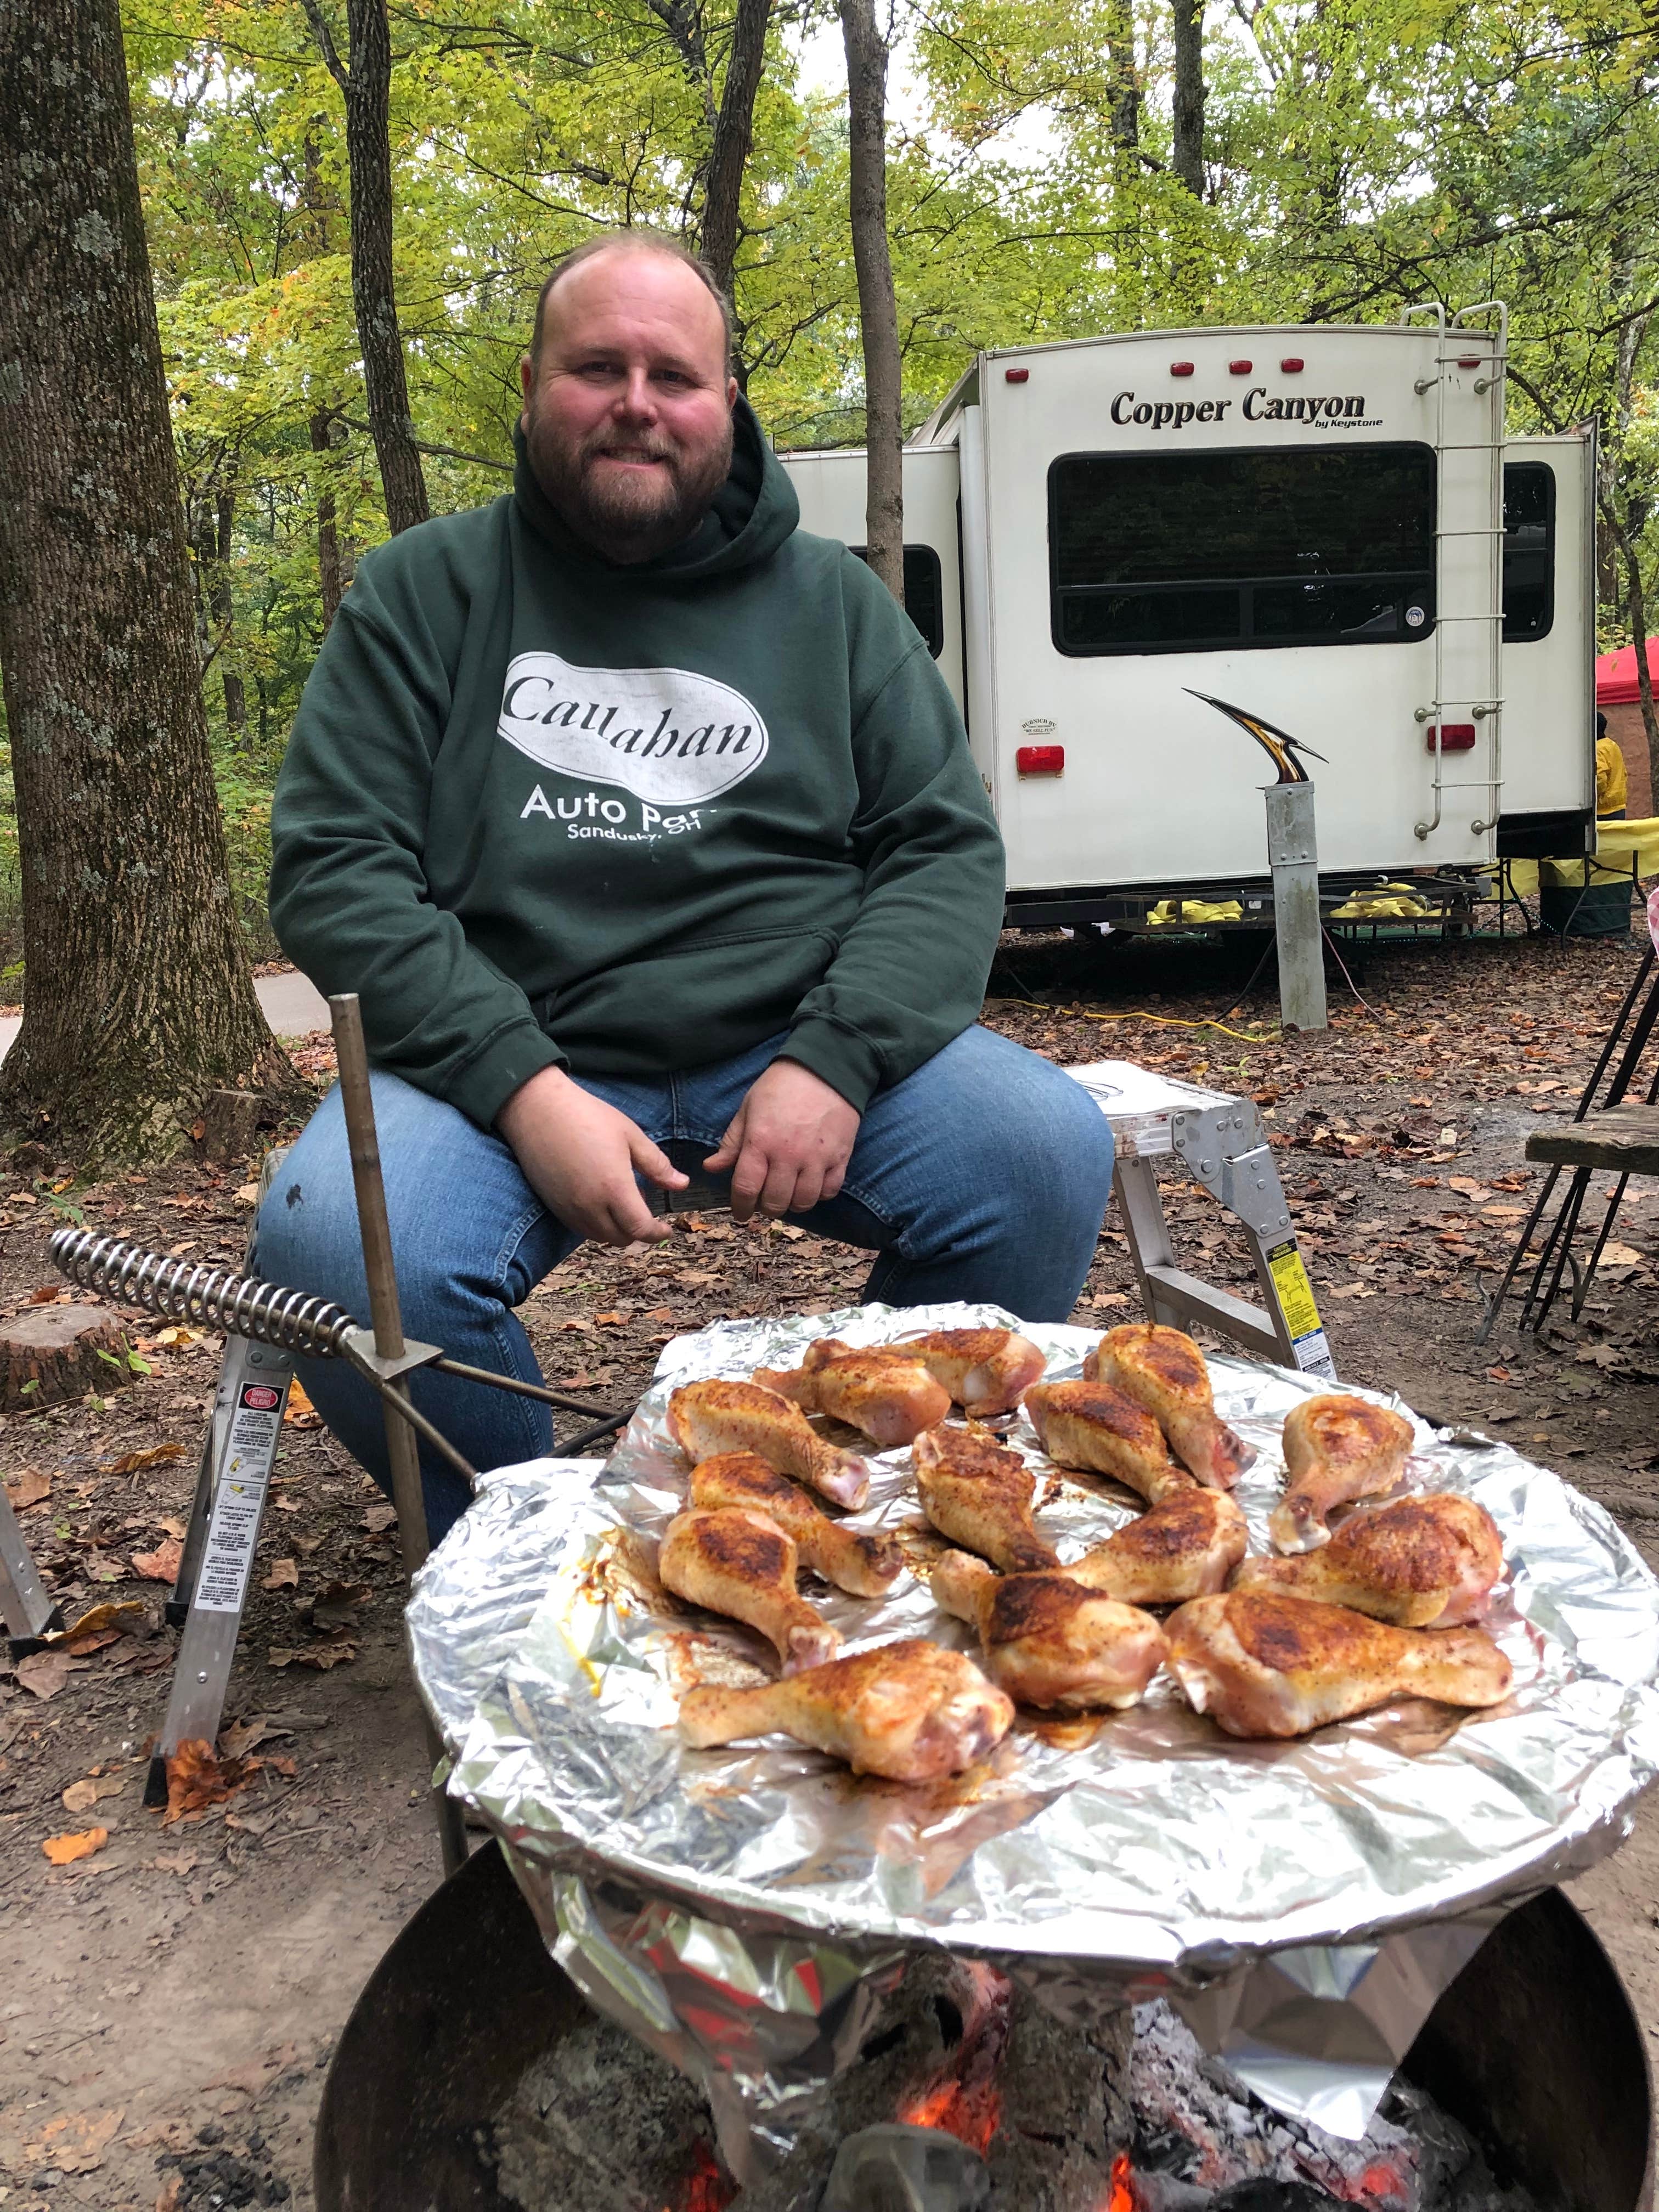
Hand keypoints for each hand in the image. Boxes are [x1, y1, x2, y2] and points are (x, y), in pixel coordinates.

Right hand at [497, 1066, 685, 1245]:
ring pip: (599, 1236)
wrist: (538, 1109)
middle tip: (643, 1208)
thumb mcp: (630, 1135)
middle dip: (637, 1231)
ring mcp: (568, 1208)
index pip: (640, 1229)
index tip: (666, 1230)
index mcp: (614, 1188)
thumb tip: (681, 1184)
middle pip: (620, 1238)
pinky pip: (579, 1227)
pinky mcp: (553, 1205)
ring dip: (616, 1229)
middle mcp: (590, 1206)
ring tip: (620, 1201)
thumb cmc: (588, 1116)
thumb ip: (657, 1165)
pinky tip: (598, 1200)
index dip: (656, 1234)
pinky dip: (595, 1224)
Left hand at [704, 1060, 859, 1221]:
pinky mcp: (840, 1157)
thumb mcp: (748, 1109)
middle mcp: (789, 1155)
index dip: (740, 1207)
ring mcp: (817, 1158)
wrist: (825, 1068)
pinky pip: (829, 1191)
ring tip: (787, 1194)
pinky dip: (819, 1195)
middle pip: (775, 1202)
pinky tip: (810, 1184)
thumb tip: (711, 1168)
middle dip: (766, 1207)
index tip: (741, 1213)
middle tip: (765, 1201)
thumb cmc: (781, 1087)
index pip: (746, 1188)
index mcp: (761, 1141)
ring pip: (803, 1202)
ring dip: (792, 1204)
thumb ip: (731, 1142)